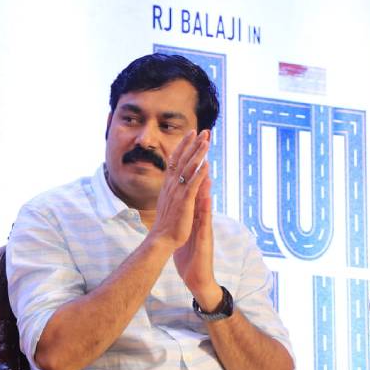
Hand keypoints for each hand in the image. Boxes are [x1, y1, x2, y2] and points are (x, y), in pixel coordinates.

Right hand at [149, 131, 210, 248]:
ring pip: (189, 168)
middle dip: (193, 143)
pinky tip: (207, 165)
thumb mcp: (167, 202)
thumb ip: (171, 189)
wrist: (162, 239)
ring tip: (206, 141)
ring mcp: (178, 193)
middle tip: (202, 130)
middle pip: (183, 159)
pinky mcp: (184, 202)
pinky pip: (193, 185)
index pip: (175, 160)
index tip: (191, 133)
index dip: (183, 145)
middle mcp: (172, 185)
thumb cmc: (166, 224)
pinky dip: (199, 174)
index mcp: (168, 185)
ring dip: (198, 154)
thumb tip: (173, 180)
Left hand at [173, 171, 221, 308]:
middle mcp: (201, 219)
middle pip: (201, 193)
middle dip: (201, 173)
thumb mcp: (185, 234)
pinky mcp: (205, 236)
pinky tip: (207, 196)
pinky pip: (205, 220)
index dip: (191, 176)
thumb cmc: (190, 257)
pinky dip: (206, 207)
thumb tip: (177, 212)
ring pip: (205, 203)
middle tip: (202, 155)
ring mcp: (204, 227)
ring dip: (206, 186)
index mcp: (194, 217)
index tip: (189, 159)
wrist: (197, 278)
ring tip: (206, 166)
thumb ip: (184, 221)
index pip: (193, 193)